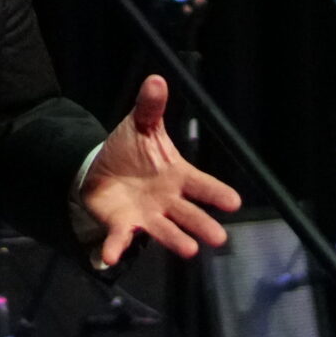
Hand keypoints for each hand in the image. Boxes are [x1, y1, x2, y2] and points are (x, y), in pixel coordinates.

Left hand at [82, 75, 242, 267]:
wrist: (101, 169)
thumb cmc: (131, 150)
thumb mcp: (141, 126)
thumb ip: (151, 107)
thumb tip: (156, 79)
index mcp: (176, 175)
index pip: (201, 184)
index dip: (217, 192)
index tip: (234, 202)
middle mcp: (167, 200)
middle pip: (189, 214)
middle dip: (202, 224)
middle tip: (219, 238)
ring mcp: (147, 215)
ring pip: (165, 230)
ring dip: (176, 240)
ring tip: (190, 250)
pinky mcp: (124, 225)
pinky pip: (121, 238)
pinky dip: (117, 247)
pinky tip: (111, 257)